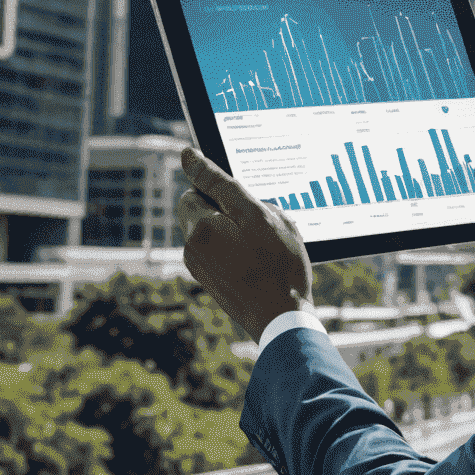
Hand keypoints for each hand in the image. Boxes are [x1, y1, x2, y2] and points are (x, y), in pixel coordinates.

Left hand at [177, 147, 313, 341]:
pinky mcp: (212, 281)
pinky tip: (260, 258)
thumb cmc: (277, 265)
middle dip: (227, 206)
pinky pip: (218, 250)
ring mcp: (201, 267)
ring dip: (234, 227)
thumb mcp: (258, 216)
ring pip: (213, 229)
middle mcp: (193, 247)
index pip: (196, 187)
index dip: (206, 172)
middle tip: (259, 217)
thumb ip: (223, 186)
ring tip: (265, 242)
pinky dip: (235, 247)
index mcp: (201, 227)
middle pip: (203, 208)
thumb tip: (193, 162)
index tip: (192, 155)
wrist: (281, 319)